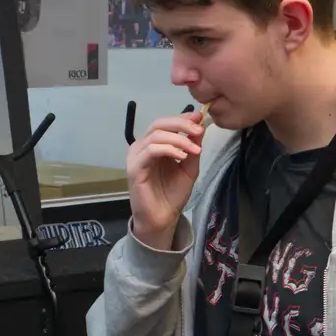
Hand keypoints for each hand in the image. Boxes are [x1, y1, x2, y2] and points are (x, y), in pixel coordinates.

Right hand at [127, 111, 206, 249]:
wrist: (162, 218)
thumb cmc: (172, 194)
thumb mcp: (189, 167)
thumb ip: (192, 147)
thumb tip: (199, 126)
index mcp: (153, 144)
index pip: (165, 123)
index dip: (182, 117)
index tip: (200, 118)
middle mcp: (142, 147)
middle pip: (158, 124)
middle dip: (181, 124)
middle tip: (198, 130)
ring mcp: (136, 157)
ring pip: (155, 135)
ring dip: (178, 139)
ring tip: (195, 150)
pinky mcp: (135, 168)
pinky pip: (151, 150)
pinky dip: (169, 149)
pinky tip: (182, 156)